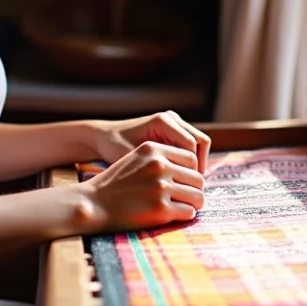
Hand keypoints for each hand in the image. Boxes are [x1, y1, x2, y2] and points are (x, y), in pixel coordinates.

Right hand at [79, 141, 204, 231]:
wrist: (93, 204)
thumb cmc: (115, 184)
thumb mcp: (136, 158)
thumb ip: (161, 158)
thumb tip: (193, 169)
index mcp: (154, 149)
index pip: (191, 157)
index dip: (191, 172)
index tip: (185, 182)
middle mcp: (159, 165)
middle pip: (197, 177)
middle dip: (195, 189)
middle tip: (188, 198)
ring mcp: (160, 187)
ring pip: (197, 196)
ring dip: (194, 204)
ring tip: (185, 207)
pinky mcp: (160, 209)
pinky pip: (189, 212)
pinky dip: (185, 215)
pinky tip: (175, 216)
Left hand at [91, 111, 211, 174]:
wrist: (105, 136)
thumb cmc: (114, 146)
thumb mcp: (131, 157)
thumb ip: (150, 167)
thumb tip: (171, 182)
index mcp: (162, 122)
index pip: (191, 145)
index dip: (192, 167)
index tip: (186, 186)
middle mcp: (171, 118)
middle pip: (201, 142)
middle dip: (198, 165)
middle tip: (192, 187)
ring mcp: (174, 123)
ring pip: (200, 143)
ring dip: (196, 163)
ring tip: (187, 183)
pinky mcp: (174, 130)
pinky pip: (191, 146)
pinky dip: (190, 161)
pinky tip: (181, 177)